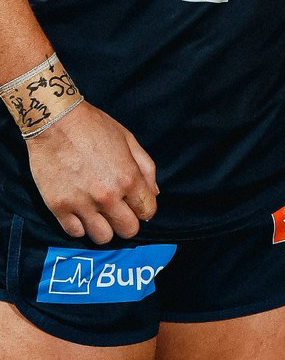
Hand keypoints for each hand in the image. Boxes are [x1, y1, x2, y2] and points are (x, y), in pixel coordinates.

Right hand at [26, 100, 158, 243]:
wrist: (56, 122)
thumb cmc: (94, 127)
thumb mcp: (128, 140)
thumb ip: (146, 168)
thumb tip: (153, 193)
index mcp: (128, 178)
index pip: (147, 211)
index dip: (144, 208)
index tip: (136, 204)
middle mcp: (107, 196)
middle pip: (128, 230)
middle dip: (127, 222)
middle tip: (119, 211)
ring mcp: (82, 204)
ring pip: (102, 237)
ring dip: (104, 228)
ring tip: (99, 214)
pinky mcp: (58, 208)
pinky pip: (75, 233)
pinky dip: (80, 226)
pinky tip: (80, 212)